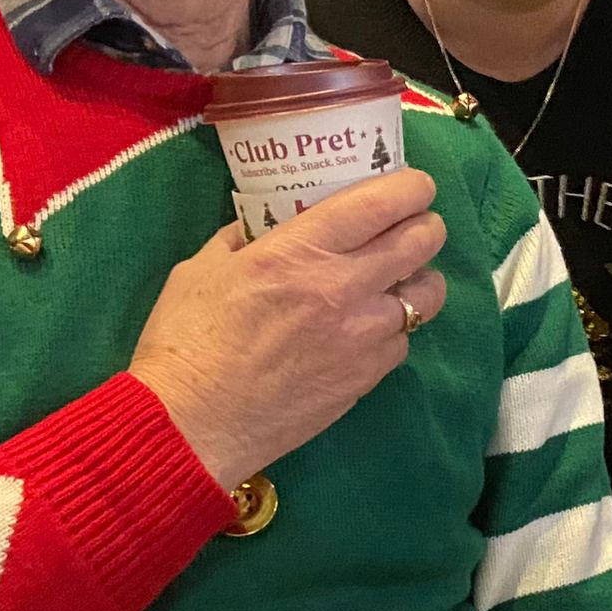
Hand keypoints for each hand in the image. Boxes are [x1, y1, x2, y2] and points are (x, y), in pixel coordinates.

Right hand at [130, 169, 447, 491]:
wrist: (190, 426)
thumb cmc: (185, 342)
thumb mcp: (201, 269)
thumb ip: (240, 239)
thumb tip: (260, 225)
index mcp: (299, 250)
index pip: (382, 203)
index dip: (411, 186)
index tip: (413, 185)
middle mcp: (342, 287)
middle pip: (420, 242)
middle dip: (426, 226)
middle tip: (414, 226)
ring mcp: (361, 337)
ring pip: (426, 296)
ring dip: (418, 281)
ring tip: (399, 282)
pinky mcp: (365, 379)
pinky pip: (403, 342)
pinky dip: (394, 330)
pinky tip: (369, 330)